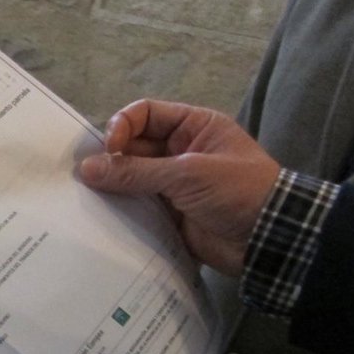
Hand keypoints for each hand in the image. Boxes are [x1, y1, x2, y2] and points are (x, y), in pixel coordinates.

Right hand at [78, 99, 280, 274]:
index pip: (145, 114)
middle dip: (111, 159)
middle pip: (133, 146)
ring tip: (87, 198)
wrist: (267, 239)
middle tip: (88, 178)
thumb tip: (86, 168)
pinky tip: (102, 217)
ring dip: (112, 186)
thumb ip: (136, 172)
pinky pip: (137, 206)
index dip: (121, 126)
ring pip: (131, 178)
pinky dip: (120, 210)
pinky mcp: (168, 213)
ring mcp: (173, 184)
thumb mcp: (188, 174)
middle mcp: (180, 150)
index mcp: (193, 127)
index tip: (108, 149)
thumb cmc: (237, 191)